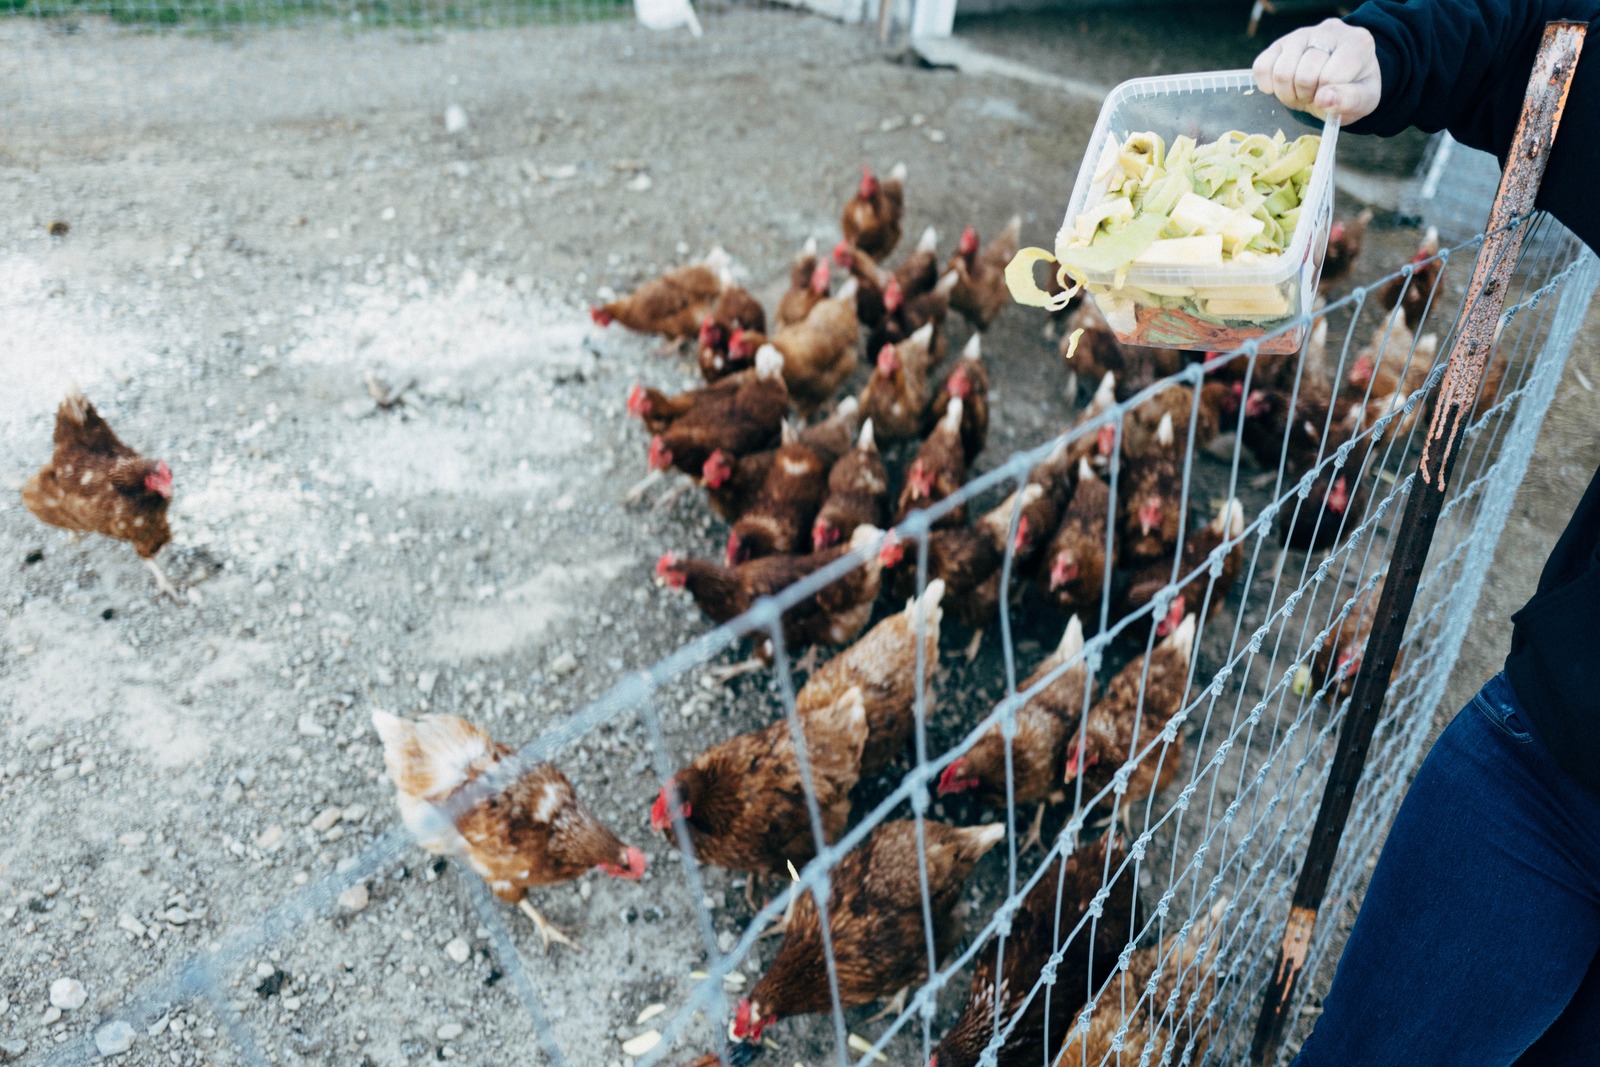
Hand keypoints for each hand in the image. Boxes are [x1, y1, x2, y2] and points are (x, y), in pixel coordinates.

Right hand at [1252, 18, 1381, 123]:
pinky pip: (1262, 66)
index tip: (1332, 97)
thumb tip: (1324, 99)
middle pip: (1305, 75)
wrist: (1339, 75)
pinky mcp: (1279, 43)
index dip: (1328, 96)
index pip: (1331, 76)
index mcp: (1357, 43)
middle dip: (1307, 95)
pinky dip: (1268, 85)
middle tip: (1315, 96)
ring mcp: (1302, 34)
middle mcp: (1329, 31)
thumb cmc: (1352, 87)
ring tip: (1301, 93)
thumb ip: (1351, 100)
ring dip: (1287, 93)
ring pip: (1282, 71)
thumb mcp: (1365, 100)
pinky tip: (1283, 86)